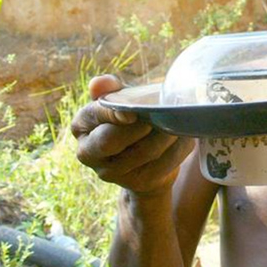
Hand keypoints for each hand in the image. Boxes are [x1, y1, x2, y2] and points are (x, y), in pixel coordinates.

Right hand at [71, 75, 193, 194]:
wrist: (145, 161)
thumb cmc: (131, 123)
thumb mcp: (122, 103)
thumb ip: (113, 91)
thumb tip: (99, 83)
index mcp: (81, 126)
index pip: (95, 116)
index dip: (114, 114)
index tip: (133, 113)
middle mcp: (88, 152)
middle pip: (111, 140)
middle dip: (140, 127)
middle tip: (163, 113)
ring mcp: (111, 173)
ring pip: (143, 152)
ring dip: (166, 135)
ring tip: (179, 121)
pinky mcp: (137, 183)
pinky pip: (162, 165)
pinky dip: (178, 149)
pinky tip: (185, 137)